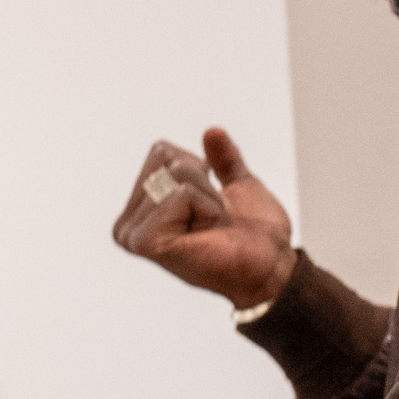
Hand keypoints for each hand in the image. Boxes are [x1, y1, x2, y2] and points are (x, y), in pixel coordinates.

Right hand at [113, 126, 295, 311]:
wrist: (271, 267)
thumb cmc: (254, 236)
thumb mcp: (236, 185)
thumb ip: (222, 159)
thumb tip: (212, 130)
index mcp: (139, 210)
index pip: (160, 152)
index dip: (197, 170)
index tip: (208, 206)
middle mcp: (127, 224)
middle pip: (166, 160)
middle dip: (202, 182)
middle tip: (213, 219)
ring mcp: (133, 235)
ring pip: (176, 174)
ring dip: (207, 197)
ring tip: (211, 227)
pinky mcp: (147, 243)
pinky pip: (182, 192)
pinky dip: (207, 207)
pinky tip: (208, 233)